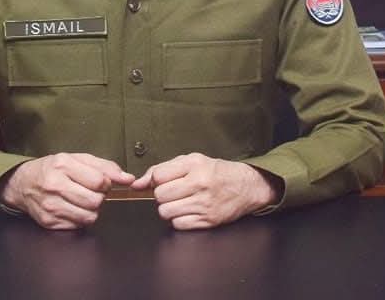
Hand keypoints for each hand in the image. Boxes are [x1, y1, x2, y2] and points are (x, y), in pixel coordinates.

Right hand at [0, 153, 134, 229]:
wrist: (24, 183)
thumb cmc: (54, 168)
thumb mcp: (78, 159)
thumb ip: (105, 167)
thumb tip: (128, 178)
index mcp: (64, 165)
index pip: (99, 181)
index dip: (105, 183)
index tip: (100, 182)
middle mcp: (55, 185)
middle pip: (95, 201)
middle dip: (98, 197)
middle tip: (90, 191)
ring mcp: (51, 205)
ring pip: (89, 216)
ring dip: (91, 209)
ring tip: (81, 200)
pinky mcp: (49, 222)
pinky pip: (78, 226)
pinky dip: (79, 218)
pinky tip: (71, 208)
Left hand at [131, 153, 281, 228]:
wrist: (246, 186)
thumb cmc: (216, 171)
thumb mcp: (192, 160)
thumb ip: (163, 168)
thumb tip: (138, 183)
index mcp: (195, 164)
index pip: (158, 176)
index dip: (156, 180)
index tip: (162, 181)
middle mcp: (199, 183)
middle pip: (160, 195)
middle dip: (162, 195)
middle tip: (173, 192)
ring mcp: (204, 204)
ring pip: (166, 212)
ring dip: (168, 208)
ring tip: (180, 202)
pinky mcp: (208, 221)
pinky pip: (178, 224)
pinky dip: (179, 220)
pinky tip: (188, 211)